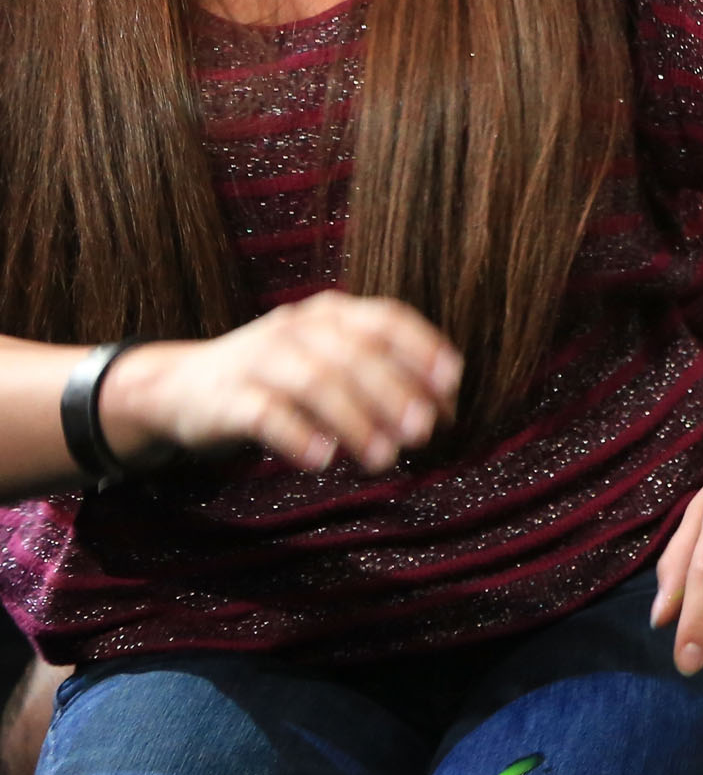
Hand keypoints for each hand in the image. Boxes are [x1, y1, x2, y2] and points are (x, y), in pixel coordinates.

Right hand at [97, 294, 463, 473]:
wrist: (180, 387)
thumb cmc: (276, 379)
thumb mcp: (327, 363)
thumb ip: (380, 377)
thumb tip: (443, 412)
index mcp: (330, 314)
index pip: (385, 320)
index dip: (422, 349)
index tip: (451, 385)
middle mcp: (297, 328)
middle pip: (355, 354)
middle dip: (395, 393)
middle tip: (423, 432)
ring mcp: (258, 358)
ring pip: (315, 382)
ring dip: (355, 421)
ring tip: (382, 458)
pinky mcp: (224, 397)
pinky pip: (265, 413)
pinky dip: (297, 435)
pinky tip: (322, 460)